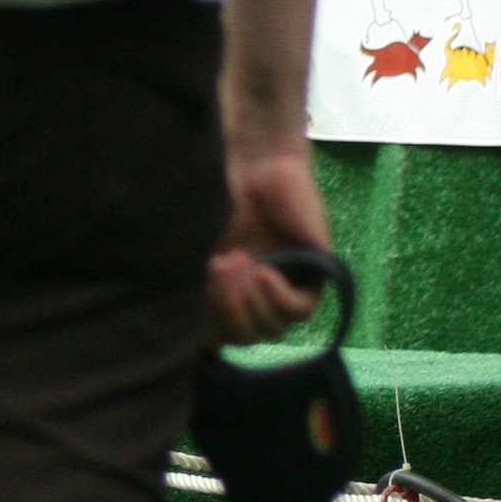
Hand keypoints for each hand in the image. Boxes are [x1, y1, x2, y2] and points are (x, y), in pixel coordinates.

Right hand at [206, 143, 331, 344]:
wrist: (253, 163)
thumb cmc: (218, 197)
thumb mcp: (192, 248)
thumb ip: (187, 288)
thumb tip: (190, 337)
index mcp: (221, 293)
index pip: (214, 339)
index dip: (202, 330)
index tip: (190, 301)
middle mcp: (252, 295)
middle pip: (242, 338)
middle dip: (225, 309)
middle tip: (217, 266)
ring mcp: (282, 287)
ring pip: (271, 329)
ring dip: (248, 300)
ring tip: (238, 260)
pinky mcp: (314, 275)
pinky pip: (299, 311)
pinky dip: (276, 296)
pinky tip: (264, 270)